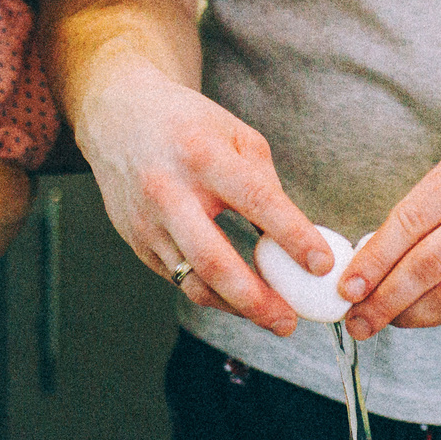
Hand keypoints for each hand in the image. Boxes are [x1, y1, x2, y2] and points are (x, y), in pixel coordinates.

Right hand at [81, 66, 332, 334]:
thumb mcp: (235, 133)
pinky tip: (239, 300)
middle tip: (289, 321)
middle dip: (256, 299)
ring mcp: (148, 222)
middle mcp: (169, 191)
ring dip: (236, 308)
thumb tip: (295, 234)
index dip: (292, 235)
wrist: (118, 117)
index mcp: (202, 155)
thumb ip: (265, 182)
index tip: (322, 264)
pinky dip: (213, 294)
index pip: (255, 200)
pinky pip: (179, 279)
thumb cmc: (187, 125)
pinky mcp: (137, 242)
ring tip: (272, 318)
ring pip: (193, 281)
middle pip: (214, 260)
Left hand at [337, 132, 440, 339]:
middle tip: (356, 318)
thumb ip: (426, 207)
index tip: (347, 286)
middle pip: (427, 265)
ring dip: (409, 315)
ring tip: (383, 320)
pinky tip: (420, 315)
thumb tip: (371, 259)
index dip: (373, 260)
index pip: (409, 221)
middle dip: (383, 299)